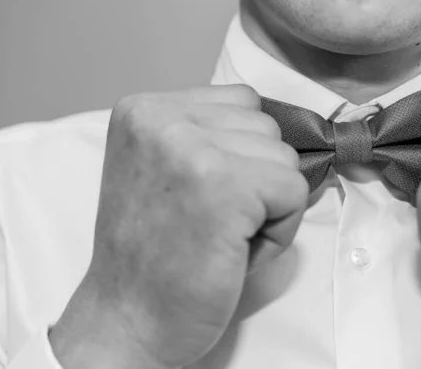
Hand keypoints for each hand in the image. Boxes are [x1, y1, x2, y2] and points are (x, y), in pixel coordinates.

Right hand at [48, 85, 307, 368]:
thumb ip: (206, 135)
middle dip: (257, 177)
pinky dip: (279, 229)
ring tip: (223, 235)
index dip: (242, 153)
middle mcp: (161, 119)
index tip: (206, 192)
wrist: (127, 319)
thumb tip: (277, 128)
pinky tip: (236, 250)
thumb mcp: (161, 169)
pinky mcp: (225, 188)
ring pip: (285, 157)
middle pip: (266, 127)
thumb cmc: (153, 254)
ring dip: (269, 204)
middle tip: (213, 220)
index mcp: (144, 110)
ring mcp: (192, 150)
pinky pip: (294, 190)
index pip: (241, 101)